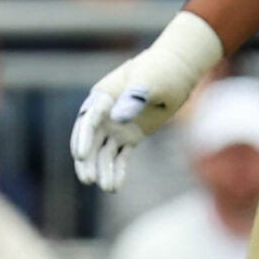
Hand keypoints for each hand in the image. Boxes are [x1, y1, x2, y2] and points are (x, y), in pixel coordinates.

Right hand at [69, 9, 226, 191]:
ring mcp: (117, 126)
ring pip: (103, 152)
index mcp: (103, 96)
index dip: (82, 138)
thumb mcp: (149, 81)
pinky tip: (114, 187)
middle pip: (89, 141)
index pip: (87, 120)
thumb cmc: (161, 70)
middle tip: (88, 179)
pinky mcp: (130, 136)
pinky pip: (120, 157)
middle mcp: (105, 114)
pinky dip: (117, 170)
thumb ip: (133, 98)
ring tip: (107, 188)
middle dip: (87, 161)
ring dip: (102, 170)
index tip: (81, 156)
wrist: (177, 71)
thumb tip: (117, 118)